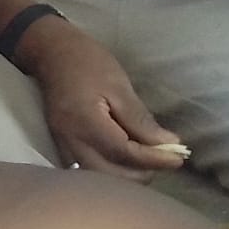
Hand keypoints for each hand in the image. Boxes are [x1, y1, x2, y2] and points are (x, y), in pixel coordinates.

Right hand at [20, 18, 185, 180]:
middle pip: (110, 174)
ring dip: (125, 174)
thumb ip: (140, 119)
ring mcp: (63, 144)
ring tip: (147, 159)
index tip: (178, 157)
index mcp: (85, 121)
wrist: (50, 52)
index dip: (154, 158)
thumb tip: (168, 144)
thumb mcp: (119, 85)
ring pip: (98, 176)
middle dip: (141, 171)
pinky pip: (88, 168)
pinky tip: (125, 159)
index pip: (124, 153)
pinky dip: (110, 170)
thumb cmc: (87, 61)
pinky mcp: (62, 144)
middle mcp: (70, 139)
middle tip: (164, 158)